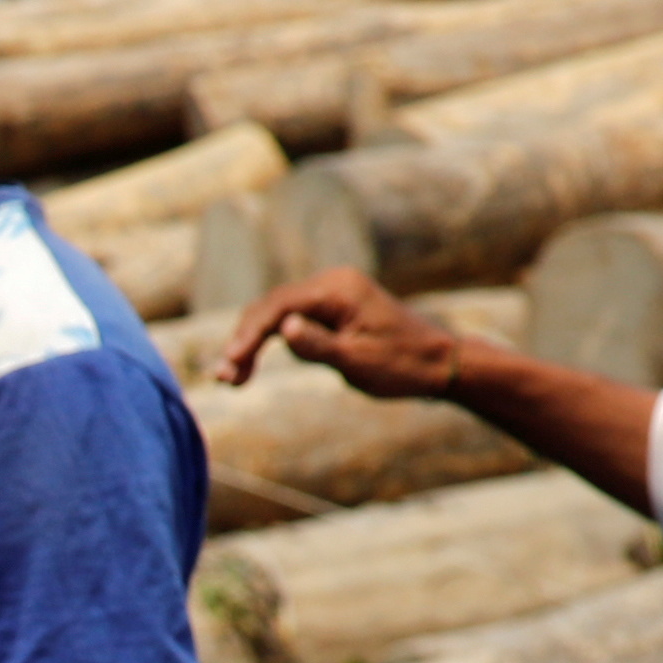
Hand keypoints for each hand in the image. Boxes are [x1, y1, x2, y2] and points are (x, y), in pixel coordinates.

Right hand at [213, 268, 471, 397]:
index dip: (249, 334)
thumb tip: (283, 328)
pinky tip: (249, 366)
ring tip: (232, 379)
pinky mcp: (330, 309)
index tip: (231, 363)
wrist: (438, 363)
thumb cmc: (401, 365)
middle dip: (244, 341)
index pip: (279, 305)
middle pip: (270, 307)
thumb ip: (319, 345)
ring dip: (251, 344)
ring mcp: (330, 294)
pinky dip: (268, 342)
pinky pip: (290, 320)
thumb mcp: (358, 361)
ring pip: (275, 314)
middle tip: (224, 379)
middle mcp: (331, 283)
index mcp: (338, 290)